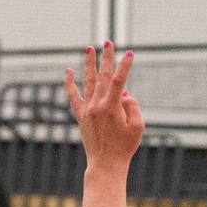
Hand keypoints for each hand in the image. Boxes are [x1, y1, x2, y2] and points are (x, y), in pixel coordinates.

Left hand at [65, 42, 144, 169]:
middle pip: (103, 76)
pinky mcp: (80, 115)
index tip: (130, 54)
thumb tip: (124, 93)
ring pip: (88, 81)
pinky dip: (70, 83)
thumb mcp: (137, 128)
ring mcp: (87, 109)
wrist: (106, 164)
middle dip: (106, 58)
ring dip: (89, 63)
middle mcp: (97, 105)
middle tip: (108, 42)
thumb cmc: (124, 148)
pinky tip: (69, 71)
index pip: (120, 81)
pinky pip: (73, 96)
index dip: (125, 66)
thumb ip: (133, 107)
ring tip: (89, 48)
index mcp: (112, 107)